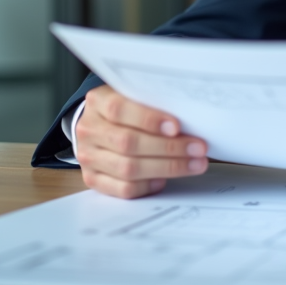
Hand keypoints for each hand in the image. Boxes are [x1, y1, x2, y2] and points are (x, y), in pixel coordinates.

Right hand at [74, 85, 207, 198]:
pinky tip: (165, 179)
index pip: (119, 109)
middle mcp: (89, 129)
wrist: (98, 125)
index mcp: (97, 102)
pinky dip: (148, 185)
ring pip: (128, 168)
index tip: (176, 127)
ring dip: (167, 167)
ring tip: (194, 164)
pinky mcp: (92, 178)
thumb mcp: (134, 96)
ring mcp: (88, 156)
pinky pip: (123, 188)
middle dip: (168, 148)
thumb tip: (191, 118)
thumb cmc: (126, 109)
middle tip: (198, 148)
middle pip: (128, 142)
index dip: (149, 119)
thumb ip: (154, 102)